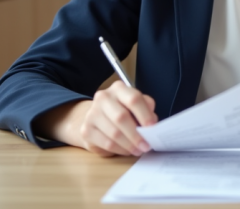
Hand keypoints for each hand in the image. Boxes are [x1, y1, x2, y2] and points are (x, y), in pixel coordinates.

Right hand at [37, 81, 157, 156]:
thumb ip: (146, 110)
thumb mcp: (135, 106)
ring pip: (114, 133)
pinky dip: (120, 150)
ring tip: (138, 150)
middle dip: (136, 135)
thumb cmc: (122, 110)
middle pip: (121, 117)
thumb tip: (153, 125)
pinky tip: (127, 151)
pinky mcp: (86, 130)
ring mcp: (92, 113)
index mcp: (119, 89)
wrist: (96, 117)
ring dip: (129, 145)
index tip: (153, 128)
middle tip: (146, 145)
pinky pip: (106, 143)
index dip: (145, 114)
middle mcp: (103, 98)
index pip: (133, 99)